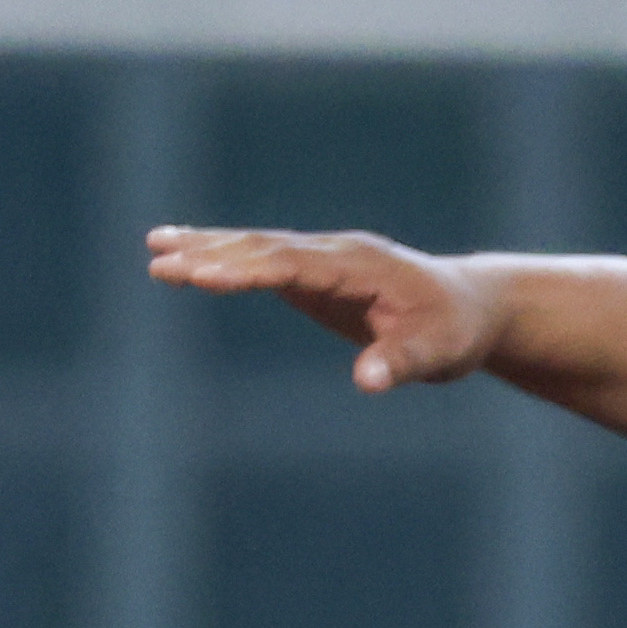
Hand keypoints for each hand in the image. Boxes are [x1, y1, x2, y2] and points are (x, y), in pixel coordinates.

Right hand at [144, 226, 508, 391]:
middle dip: (212, 254)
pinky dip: (225, 253)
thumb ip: (401, 364)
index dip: (248, 269)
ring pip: (258, 246)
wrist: (471, 305)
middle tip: (160, 260)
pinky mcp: (317, 269)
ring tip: (154, 246)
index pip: (294, 264)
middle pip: (265, 248)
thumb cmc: (455, 332)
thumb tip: (368, 381)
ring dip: (208, 246)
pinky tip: (186, 251)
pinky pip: (264, 256)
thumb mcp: (438, 354)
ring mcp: (324, 256)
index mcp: (361, 267)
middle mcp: (337, 252)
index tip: (204, 273)